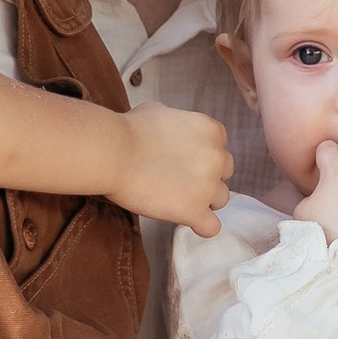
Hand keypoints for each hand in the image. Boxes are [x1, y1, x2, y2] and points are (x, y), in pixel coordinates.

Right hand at [106, 101, 232, 235]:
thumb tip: (171, 131)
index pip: (220, 148)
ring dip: (203, 201)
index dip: (201, 157)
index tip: (183, 162)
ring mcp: (207, 186)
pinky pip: (211, 227)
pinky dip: (200, 226)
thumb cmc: (129, 131)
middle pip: (224, 173)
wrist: (113, 153)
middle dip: (206, 177)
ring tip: (178, 200)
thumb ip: (176, 122)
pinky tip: (185, 220)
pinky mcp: (194, 210)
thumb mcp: (159, 111)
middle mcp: (216, 156)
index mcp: (211, 131)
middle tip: (180, 180)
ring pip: (221, 200)